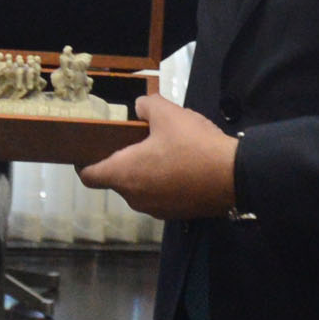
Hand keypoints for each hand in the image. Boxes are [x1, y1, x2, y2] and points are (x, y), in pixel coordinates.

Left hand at [77, 94, 239, 220]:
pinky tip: (181, 166)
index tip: (89, 150)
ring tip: (162, 151)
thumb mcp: (169, 114)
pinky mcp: (176, 214)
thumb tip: (140, 107)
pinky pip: (160, 196)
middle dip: (122, 162)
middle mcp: (134, 197)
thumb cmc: (193, 146)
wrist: (234, 177)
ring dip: (144, 173)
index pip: (88, 176)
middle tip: (135, 141)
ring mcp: (155, 209)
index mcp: (124, 174)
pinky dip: (163, 184)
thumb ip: (147, 106)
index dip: (84, 163)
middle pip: (116, 180)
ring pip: (139, 189)